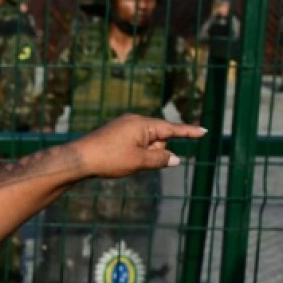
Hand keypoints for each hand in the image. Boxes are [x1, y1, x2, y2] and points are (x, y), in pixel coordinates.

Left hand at [72, 114, 205, 179]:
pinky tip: (119, 159)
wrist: (79, 158)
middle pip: (158, 140)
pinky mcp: (116, 133)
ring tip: (122, 161)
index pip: (172, 129)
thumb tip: (175, 159)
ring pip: (146, 145)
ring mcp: (124, 126)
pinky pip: (134, 145)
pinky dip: (133, 154)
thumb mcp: (139, 161)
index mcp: (143, 124)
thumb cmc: (109, 158)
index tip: (204, 131)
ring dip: (143, 155)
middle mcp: (135, 121)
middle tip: (133, 160)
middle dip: (155, 153)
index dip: (188, 132)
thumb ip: (160, 160)